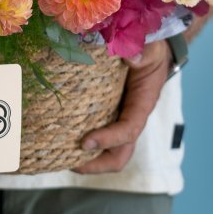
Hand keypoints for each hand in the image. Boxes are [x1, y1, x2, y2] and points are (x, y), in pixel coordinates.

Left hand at [73, 40, 172, 173]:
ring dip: (87, 157)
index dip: (109, 140)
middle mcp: (131, 117)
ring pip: (107, 149)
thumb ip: (141, 53)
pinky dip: (80, 137)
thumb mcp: (150, 50)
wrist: (151, 50)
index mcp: (142, 105)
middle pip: (120, 153)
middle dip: (97, 164)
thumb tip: (129, 57)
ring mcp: (118, 117)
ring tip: (61, 155)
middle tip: (71, 163)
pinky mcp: (106, 112)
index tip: (86, 141)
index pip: (128, 130)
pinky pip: (96, 131)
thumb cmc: (151, 51)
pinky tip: (61, 135)